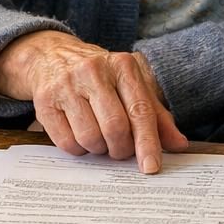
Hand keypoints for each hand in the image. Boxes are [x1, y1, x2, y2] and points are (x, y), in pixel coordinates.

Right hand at [0, 31, 187, 172]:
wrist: (52, 56)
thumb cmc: (101, 77)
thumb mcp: (131, 87)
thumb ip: (156, 116)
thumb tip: (178, 144)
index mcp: (123, 66)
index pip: (140, 111)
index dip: (147, 143)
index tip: (151, 167)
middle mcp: (94, 72)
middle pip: (115, 128)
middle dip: (121, 149)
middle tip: (120, 150)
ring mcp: (66, 85)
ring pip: (90, 138)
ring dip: (99, 150)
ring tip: (100, 139)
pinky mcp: (45, 102)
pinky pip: (66, 143)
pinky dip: (78, 149)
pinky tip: (80, 136)